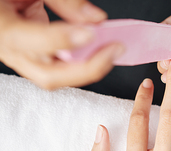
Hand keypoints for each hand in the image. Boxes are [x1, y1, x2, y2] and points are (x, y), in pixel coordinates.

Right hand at [0, 0, 123, 89]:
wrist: (1, 0)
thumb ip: (64, 1)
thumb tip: (96, 18)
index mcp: (2, 27)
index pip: (33, 42)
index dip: (63, 40)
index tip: (91, 32)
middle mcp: (11, 51)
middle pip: (49, 76)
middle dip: (87, 68)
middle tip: (113, 50)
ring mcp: (23, 58)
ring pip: (57, 77)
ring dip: (88, 68)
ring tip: (110, 52)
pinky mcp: (35, 58)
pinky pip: (60, 68)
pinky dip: (81, 62)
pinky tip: (98, 51)